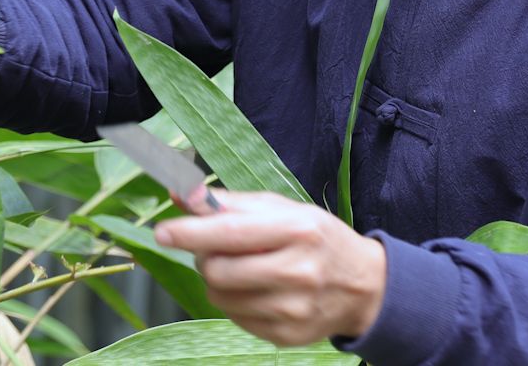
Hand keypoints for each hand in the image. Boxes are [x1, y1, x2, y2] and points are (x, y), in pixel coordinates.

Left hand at [154, 189, 386, 347]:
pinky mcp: (287, 335)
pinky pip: (234, 318)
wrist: (364, 286)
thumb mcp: (282, 209)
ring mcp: (293, 309)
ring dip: (217, 280)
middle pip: (218, 270)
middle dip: (205, 256)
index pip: (230, 234)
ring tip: (241, 267)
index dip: (190, 232)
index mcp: (298, 230)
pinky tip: (257, 289)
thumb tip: (181, 192)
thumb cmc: (316, 238)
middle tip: (217, 247)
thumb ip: (230, 203)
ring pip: (220, 297)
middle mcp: (298, 272)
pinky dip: (234, 301)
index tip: (163, 231)